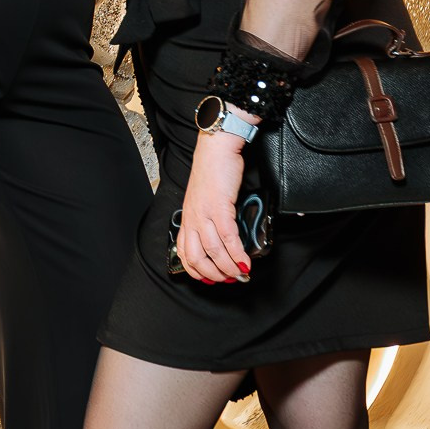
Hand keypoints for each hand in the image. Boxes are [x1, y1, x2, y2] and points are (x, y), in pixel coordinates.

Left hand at [176, 130, 252, 283]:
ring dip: (228, 268)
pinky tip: (245, 262)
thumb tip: (224, 237)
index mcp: (188, 216)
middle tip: (230, 280)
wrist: (216, 148)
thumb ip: (209, 217)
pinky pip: (227, 238)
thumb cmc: (213, 170)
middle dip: (214, 275)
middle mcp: (193, 217)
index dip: (197, 271)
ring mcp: (204, 213)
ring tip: (241, 274)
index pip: (185, 252)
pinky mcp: (219, 207)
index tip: (211, 279)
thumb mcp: (205, 198)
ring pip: (213, 251)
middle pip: (197, 258)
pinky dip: (237, 254)